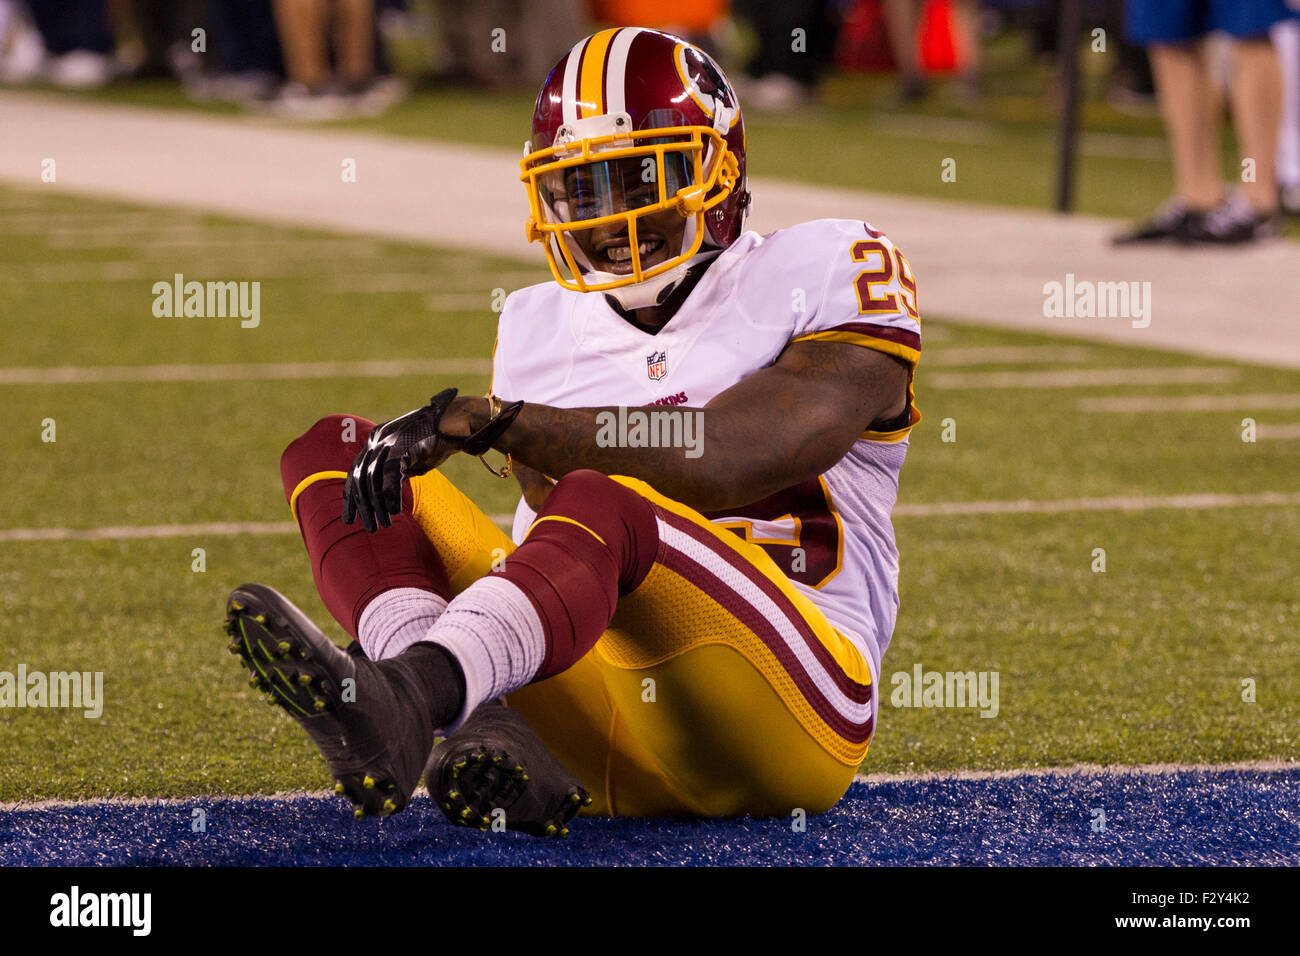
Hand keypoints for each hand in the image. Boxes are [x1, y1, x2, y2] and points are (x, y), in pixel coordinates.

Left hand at [342, 388, 464, 531]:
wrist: (458, 421)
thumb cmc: (437, 441)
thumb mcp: (410, 459)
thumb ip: (394, 472)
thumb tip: (383, 495)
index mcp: (376, 440)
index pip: (356, 472)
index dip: (351, 497)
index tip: (349, 518)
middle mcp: (378, 439)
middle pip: (361, 477)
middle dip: (363, 506)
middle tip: (370, 528)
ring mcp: (389, 440)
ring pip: (373, 478)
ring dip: (377, 505)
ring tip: (383, 525)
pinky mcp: (403, 444)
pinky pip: (391, 474)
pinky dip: (391, 495)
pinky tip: (395, 511)